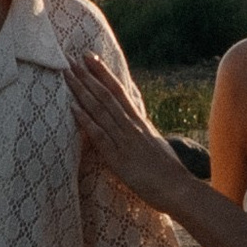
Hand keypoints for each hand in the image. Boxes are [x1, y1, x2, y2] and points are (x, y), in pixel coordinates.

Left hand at [61, 45, 196, 211]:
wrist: (178, 188)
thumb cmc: (168, 171)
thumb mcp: (154, 144)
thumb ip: (141, 133)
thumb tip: (134, 125)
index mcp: (139, 122)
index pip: (119, 91)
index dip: (103, 73)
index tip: (90, 58)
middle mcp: (131, 126)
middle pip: (106, 95)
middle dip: (87, 76)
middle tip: (71, 58)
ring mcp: (124, 140)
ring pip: (100, 110)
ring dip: (82, 91)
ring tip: (68, 75)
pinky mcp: (118, 157)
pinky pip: (99, 135)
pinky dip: (86, 120)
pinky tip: (73, 108)